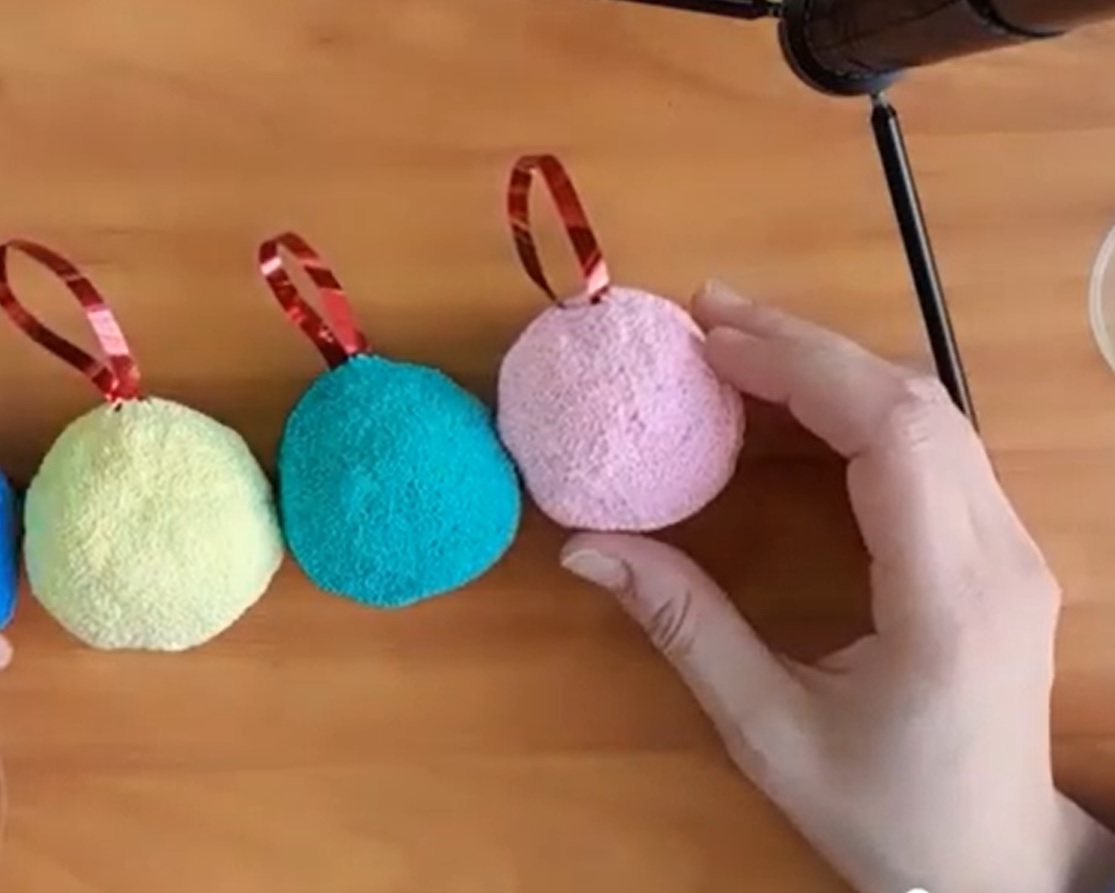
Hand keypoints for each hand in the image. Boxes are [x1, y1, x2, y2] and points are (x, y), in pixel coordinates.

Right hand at [562, 283, 1114, 892]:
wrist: (994, 865)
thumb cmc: (885, 813)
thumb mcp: (769, 730)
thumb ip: (683, 626)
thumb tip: (585, 548)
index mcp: (948, 597)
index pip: (893, 435)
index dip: (799, 369)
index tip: (708, 346)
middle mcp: (1001, 553)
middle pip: (918, 401)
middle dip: (807, 344)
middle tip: (706, 315)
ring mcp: (1014, 548)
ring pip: (934, 412)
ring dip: (835, 364)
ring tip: (737, 341)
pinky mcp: (1003, 550)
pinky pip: (935, 445)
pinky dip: (860, 404)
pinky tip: (793, 399)